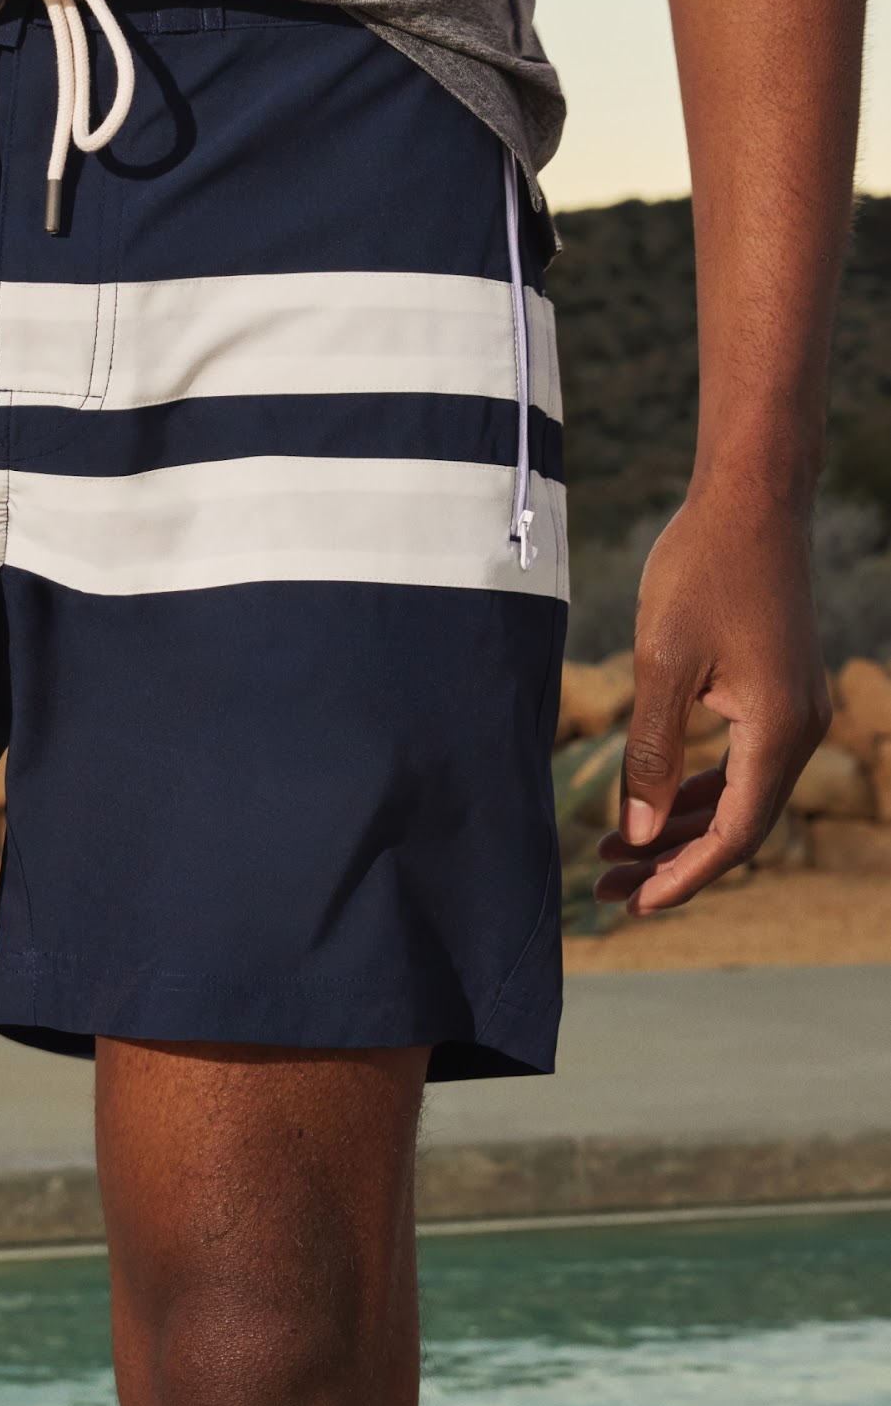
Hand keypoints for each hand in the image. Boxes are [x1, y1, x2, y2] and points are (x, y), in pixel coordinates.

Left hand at [595, 484, 828, 914]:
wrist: (748, 502)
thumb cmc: (702, 571)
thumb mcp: (663, 664)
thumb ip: (651, 752)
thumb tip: (636, 834)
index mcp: (777, 732)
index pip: (733, 835)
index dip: (683, 876)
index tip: (632, 903)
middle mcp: (797, 729)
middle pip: (736, 825)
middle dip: (672, 861)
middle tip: (607, 888)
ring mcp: (791, 711)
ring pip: (736, 795)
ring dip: (678, 827)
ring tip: (614, 853)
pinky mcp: (775, 691)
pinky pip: (739, 762)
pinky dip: (695, 788)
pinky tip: (651, 805)